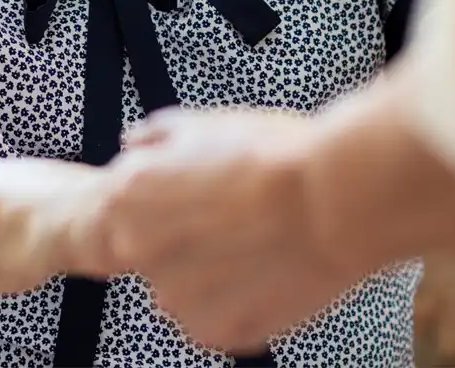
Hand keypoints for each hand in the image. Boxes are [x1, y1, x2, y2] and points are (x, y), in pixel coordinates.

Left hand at [91, 106, 361, 352]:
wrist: (332, 198)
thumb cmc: (270, 153)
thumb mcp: (202, 122)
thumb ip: (155, 137)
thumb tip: (134, 143)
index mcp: (127, 195)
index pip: (123, 206)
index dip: (167, 196)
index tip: (200, 189)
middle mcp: (139, 251)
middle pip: (153, 248)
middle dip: (184, 235)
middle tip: (232, 213)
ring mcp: (176, 298)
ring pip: (184, 287)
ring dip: (211, 272)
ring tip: (256, 238)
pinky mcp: (216, 332)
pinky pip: (217, 317)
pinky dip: (239, 301)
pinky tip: (268, 266)